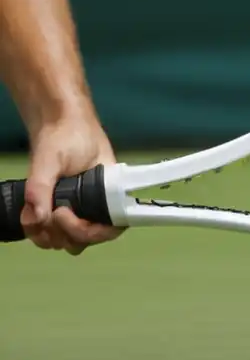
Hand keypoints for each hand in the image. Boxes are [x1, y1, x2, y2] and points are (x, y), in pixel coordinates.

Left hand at [21, 113, 122, 254]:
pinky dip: (39, 230)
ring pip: (68, 240)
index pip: (109, 229)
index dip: (86, 231)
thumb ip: (42, 186)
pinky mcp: (63, 207)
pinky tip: (28, 217)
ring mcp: (80, 209)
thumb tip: (37, 217)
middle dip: (61, 234)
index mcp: (111, 194)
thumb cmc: (68, 132)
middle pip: (85, 239)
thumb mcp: (52, 157)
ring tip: (32, 218)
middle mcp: (98, 206)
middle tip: (44, 216)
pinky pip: (55, 232)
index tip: (61, 213)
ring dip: (48, 236)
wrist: (57, 119)